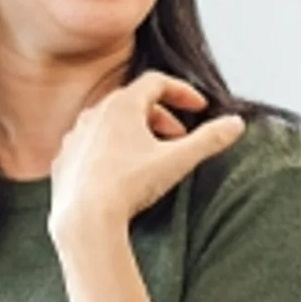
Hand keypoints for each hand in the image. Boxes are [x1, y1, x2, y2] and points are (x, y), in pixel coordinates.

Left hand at [48, 71, 244, 242]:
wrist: (83, 219)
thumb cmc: (128, 186)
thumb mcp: (177, 161)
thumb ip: (210, 140)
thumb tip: (237, 123)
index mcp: (122, 105)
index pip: (156, 82)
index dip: (182, 92)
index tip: (199, 107)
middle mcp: (94, 114)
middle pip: (134, 102)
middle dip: (162, 116)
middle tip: (180, 138)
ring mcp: (75, 137)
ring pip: (110, 124)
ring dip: (136, 133)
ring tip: (153, 156)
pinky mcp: (64, 161)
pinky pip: (91, 147)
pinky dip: (110, 151)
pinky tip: (121, 173)